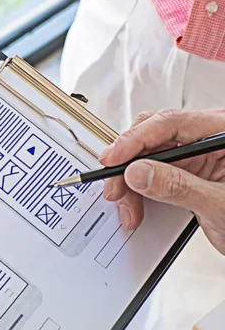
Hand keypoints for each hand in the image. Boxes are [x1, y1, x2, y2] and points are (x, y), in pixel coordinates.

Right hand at [101, 109, 224, 254]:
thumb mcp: (220, 205)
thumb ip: (179, 187)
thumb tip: (139, 172)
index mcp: (223, 134)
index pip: (171, 123)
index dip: (136, 140)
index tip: (114, 159)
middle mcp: (207, 139)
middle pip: (153, 137)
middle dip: (128, 164)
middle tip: (115, 186)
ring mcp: (196, 155)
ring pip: (147, 156)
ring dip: (130, 181)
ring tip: (128, 206)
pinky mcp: (187, 172)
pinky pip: (152, 172)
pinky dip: (138, 189)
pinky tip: (136, 203)